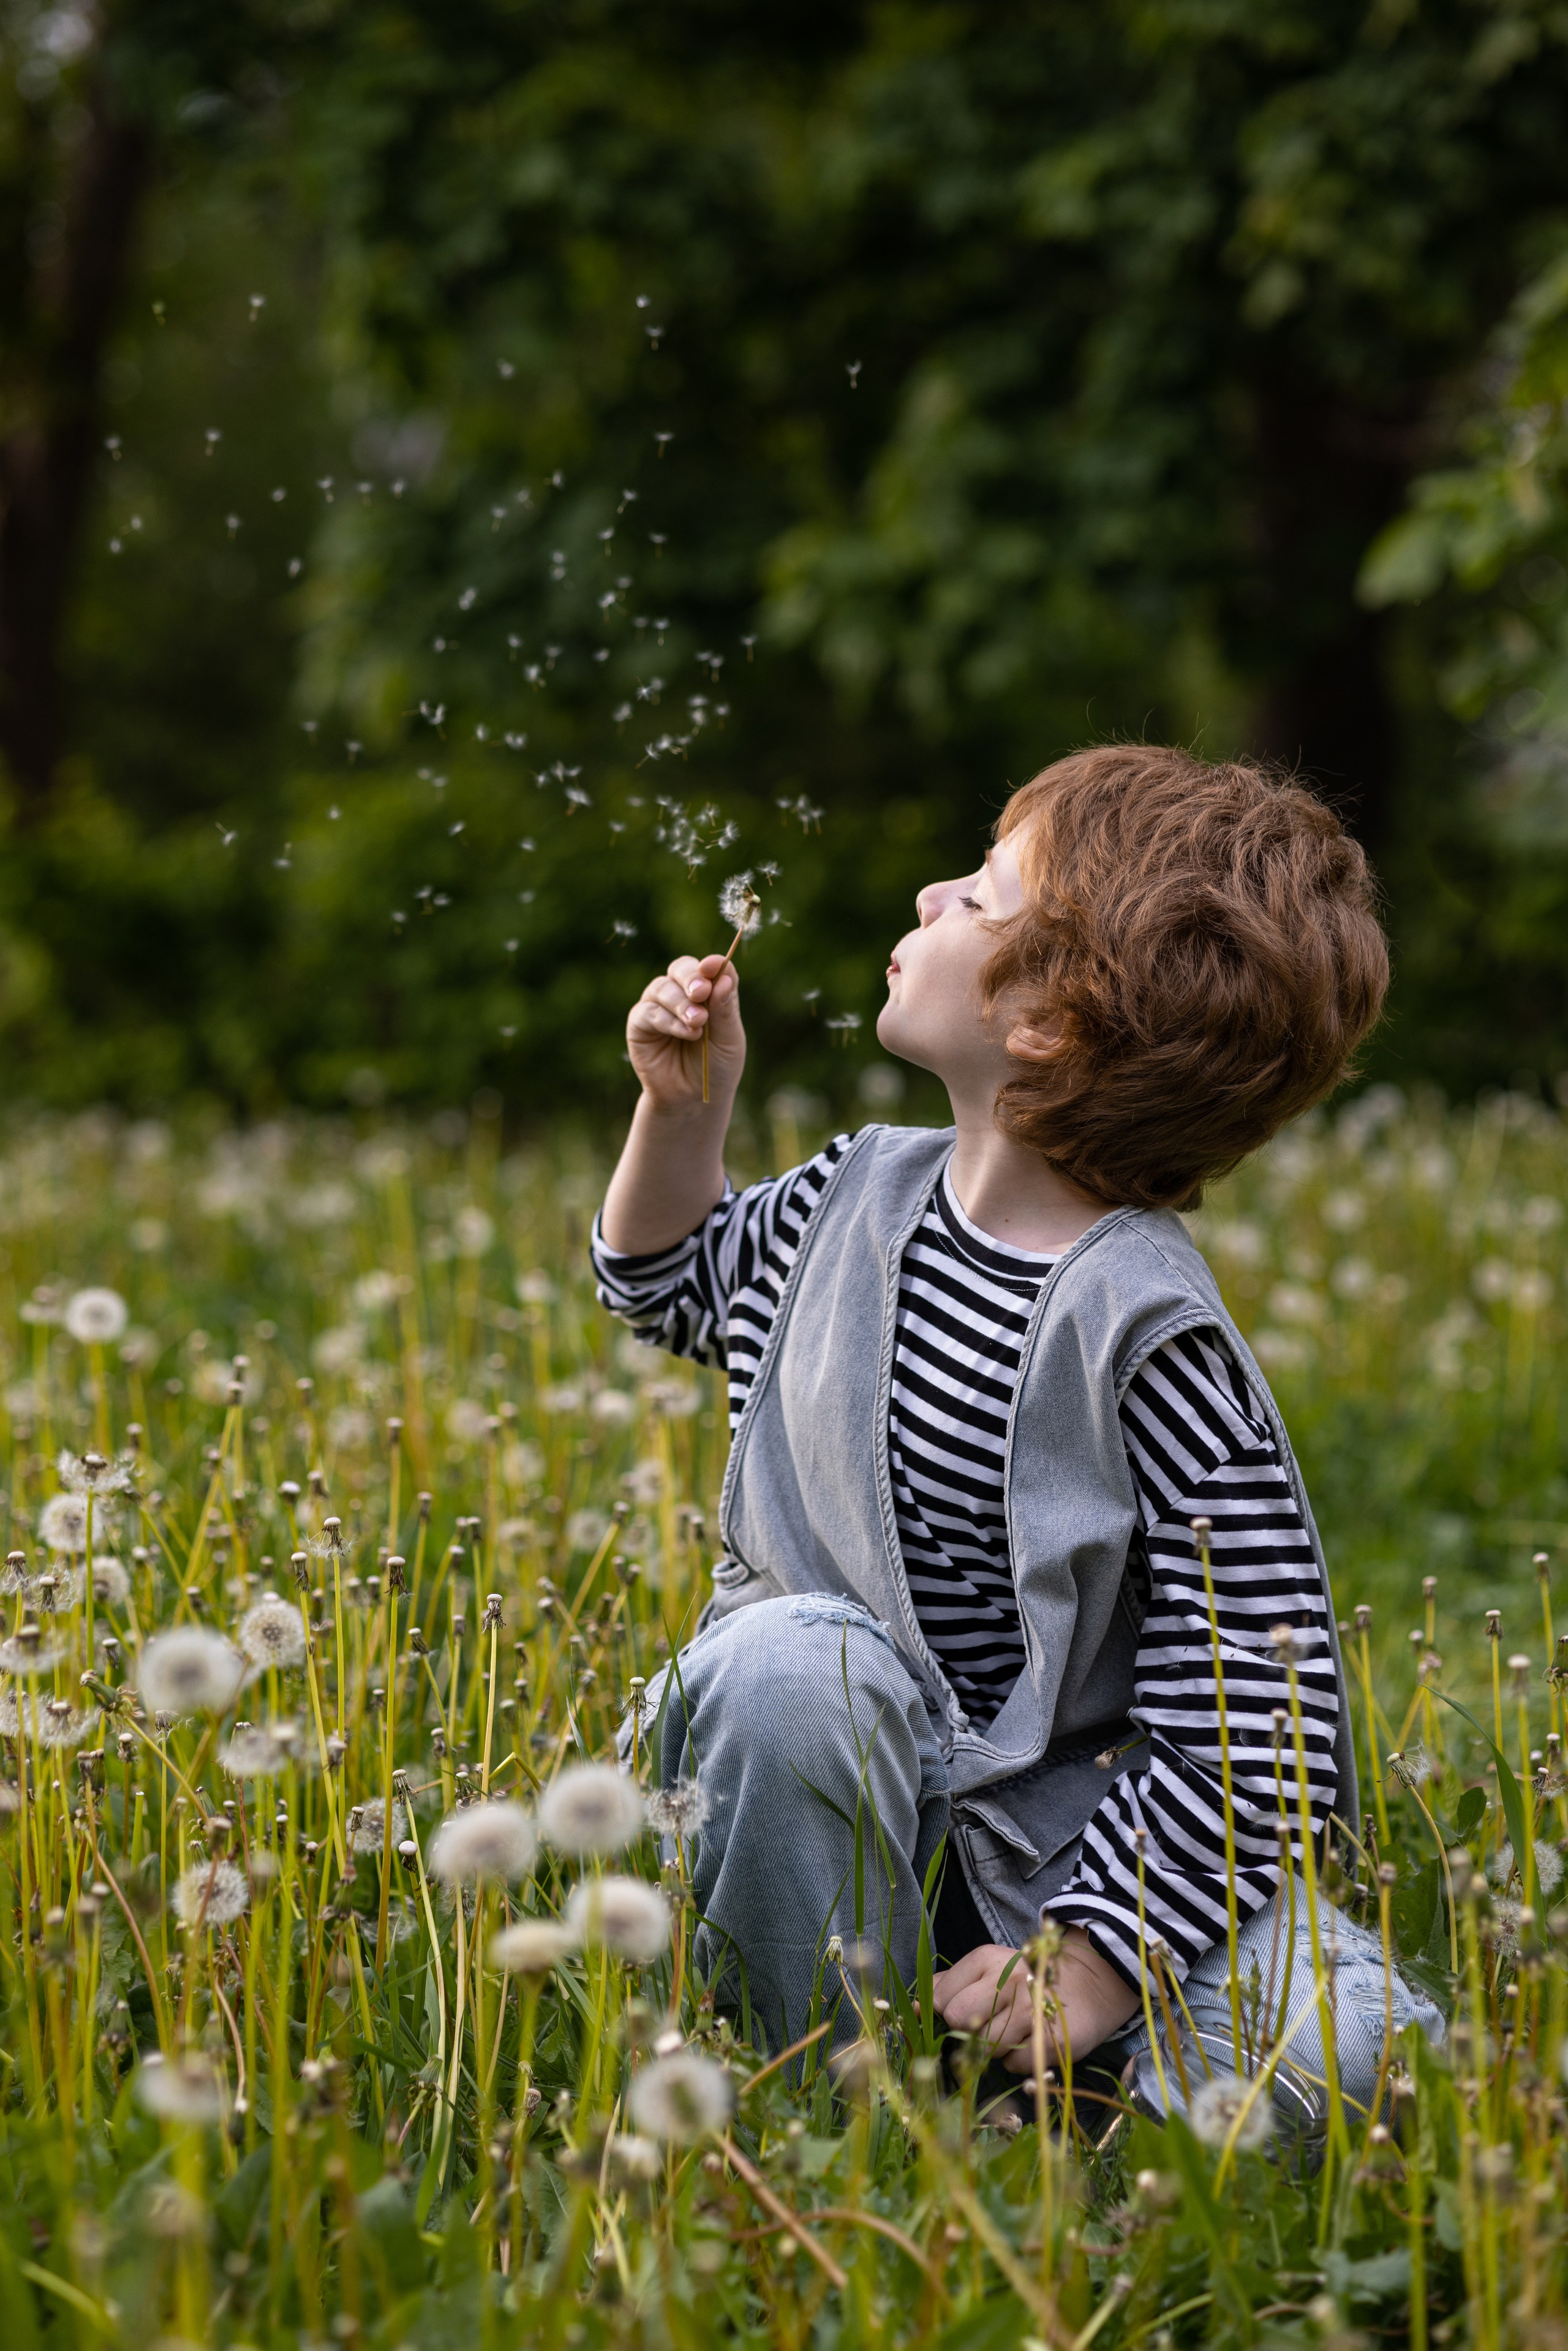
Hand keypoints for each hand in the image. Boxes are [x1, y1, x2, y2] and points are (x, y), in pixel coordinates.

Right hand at [626, 952, 746, 1113]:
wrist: (693, 1100)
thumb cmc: (715, 1067)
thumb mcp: (729, 1039)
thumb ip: (725, 1009)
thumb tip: (723, 977)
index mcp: (708, 992)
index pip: (709, 968)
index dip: (712, 965)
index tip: (714, 966)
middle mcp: (681, 994)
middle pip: (682, 969)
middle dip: (691, 978)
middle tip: (701, 992)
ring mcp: (658, 1007)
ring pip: (663, 987)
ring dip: (681, 1003)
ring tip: (698, 1022)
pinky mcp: (639, 1024)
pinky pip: (648, 1011)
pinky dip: (667, 1019)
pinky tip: (686, 1032)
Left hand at [931, 1930, 1140, 2075]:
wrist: (1087, 1985)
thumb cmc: (1026, 1981)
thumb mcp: (987, 1969)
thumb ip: (949, 1984)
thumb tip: (912, 2007)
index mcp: (985, 1959)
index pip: (942, 1999)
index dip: (949, 2012)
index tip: (969, 2010)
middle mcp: (1005, 1980)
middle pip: (959, 2021)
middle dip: (969, 2030)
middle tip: (991, 2023)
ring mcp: (1029, 2009)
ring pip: (985, 2046)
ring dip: (995, 2047)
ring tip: (1015, 2030)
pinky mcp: (1048, 2039)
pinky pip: (1013, 2065)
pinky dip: (1019, 2060)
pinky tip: (1032, 2042)